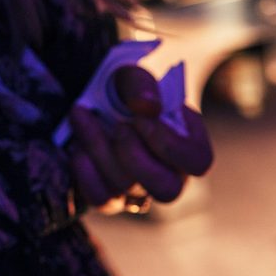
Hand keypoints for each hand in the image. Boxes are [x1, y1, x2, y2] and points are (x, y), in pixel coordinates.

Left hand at [68, 65, 212, 210]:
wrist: (104, 97)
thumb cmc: (130, 88)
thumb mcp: (136, 75)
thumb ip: (142, 84)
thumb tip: (146, 107)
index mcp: (191, 146)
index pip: (197, 162)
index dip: (170, 145)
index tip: (142, 118)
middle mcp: (172, 175)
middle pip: (167, 190)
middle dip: (134, 156)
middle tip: (119, 126)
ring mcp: (143, 190)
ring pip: (127, 189)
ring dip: (99, 150)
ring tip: (82, 114)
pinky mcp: (113, 197)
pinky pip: (102, 200)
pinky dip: (86, 172)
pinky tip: (78, 146)